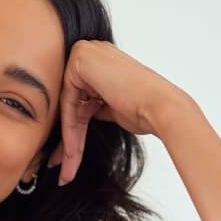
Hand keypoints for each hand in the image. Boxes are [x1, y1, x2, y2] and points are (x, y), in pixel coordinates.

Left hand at [47, 40, 189, 184]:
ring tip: (66, 168)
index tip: (68, 155)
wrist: (161, 107)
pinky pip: (68, 103)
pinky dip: (69, 130)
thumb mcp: (113, 106)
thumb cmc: (146, 108)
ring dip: (68, 141)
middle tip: (59, 164)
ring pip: (69, 106)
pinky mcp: (80, 61)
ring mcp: (86, 53)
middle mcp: (93, 51)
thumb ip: (96, 104)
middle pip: (72, 102)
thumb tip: (84, 112)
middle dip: (67, 138)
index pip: (79, 98)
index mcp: (102, 59)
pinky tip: (71, 154)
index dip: (73, 129)